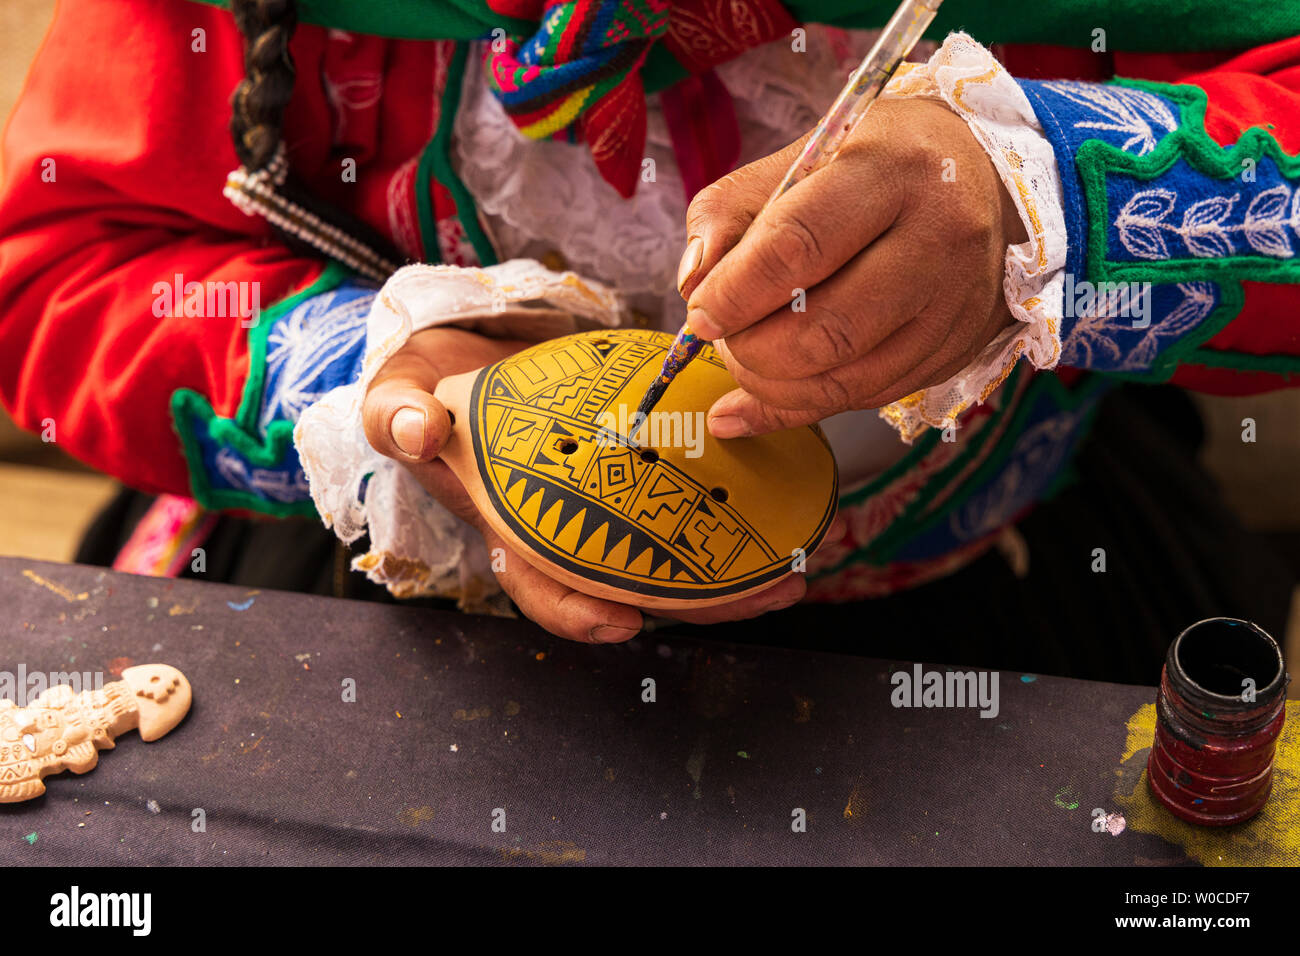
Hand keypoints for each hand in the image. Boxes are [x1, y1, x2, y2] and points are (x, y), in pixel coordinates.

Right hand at [361, 326, 831, 641]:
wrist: (459, 359)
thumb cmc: (428, 395)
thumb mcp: (398, 400)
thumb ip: (397, 417)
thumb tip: (416, 430)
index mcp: (510, 531)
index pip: (542, 586)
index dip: (581, 614)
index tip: (622, 622)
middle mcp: (566, 529)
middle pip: (634, 584)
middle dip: (701, 601)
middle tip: (763, 594)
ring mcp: (606, 505)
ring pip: (674, 553)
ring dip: (736, 570)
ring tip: (796, 569)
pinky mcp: (637, 471)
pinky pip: (687, 498)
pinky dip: (735, 500)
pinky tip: (785, 493)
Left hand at [678, 97, 1028, 437]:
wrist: (982, 176)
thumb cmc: (874, 162)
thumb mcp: (802, 154)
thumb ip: (733, 210)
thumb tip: (693, 282)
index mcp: (892, 170)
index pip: (800, 245)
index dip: (736, 292)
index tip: (700, 313)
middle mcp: (939, 237)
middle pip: (828, 330)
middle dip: (753, 350)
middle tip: (722, 338)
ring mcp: (956, 303)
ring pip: (848, 380)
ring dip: (772, 387)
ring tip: (742, 360)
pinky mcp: (957, 348)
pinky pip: (866, 399)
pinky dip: (800, 406)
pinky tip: (755, 400)